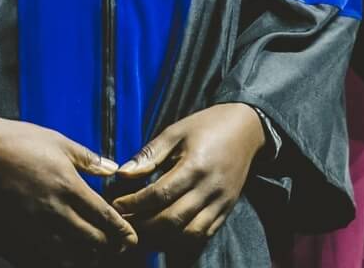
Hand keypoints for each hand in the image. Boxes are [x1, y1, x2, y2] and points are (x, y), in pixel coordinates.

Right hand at [0, 104, 136, 262]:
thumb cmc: (22, 140)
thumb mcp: (60, 141)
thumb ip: (89, 159)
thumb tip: (114, 168)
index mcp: (68, 185)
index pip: (102, 215)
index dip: (120, 230)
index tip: (132, 237)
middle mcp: (55, 208)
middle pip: (90, 237)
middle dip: (108, 245)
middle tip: (119, 247)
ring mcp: (36, 221)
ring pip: (69, 249)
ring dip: (86, 253)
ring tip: (97, 253)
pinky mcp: (20, 227)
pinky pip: (46, 249)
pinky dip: (62, 254)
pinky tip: (69, 253)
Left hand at [109, 103, 265, 252]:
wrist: (246, 129)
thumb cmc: (207, 126)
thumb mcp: (175, 131)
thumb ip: (150, 154)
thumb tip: (123, 173)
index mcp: (194, 166)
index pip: (159, 194)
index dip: (134, 203)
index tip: (117, 204)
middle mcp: (209, 189)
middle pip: (172, 219)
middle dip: (144, 223)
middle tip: (125, 220)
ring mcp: (220, 202)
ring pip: (189, 232)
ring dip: (163, 236)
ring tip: (144, 228)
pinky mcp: (227, 209)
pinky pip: (205, 233)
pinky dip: (184, 237)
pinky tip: (167, 231)